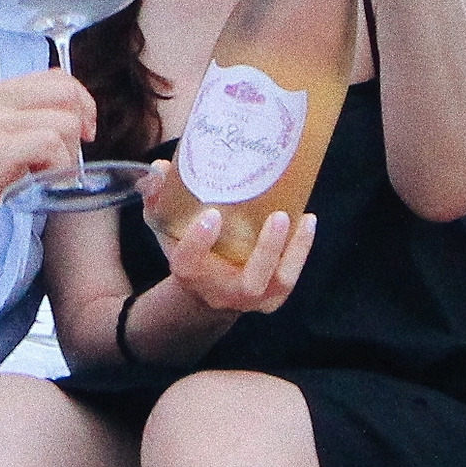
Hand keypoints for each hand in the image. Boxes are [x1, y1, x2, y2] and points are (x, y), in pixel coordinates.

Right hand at [0, 69, 96, 237]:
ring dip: (69, 154)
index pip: (56, 78)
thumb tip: (61, 133)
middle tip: (73, 157)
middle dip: (83, 123)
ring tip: (48, 176)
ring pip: (64, 121)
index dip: (80, 103)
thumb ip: (16, 127)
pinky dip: (58, 166)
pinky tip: (40, 182)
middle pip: (67, 91)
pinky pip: (50, 144)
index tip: (80, 134)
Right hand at [143, 161, 315, 314]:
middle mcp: (221, 292)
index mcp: (189, 274)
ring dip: (293, 251)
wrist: (208, 288)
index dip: (199, 241)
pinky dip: (301, 250)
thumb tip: (160, 168)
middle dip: (266, 251)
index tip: (212, 215)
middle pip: (248, 282)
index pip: (189, 262)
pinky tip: (308, 221)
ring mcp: (251, 298)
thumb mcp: (165, 225)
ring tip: (303, 218)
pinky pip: (291, 277)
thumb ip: (157, 198)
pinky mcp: (273, 296)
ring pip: (278, 282)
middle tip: (278, 216)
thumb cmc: (188, 247)